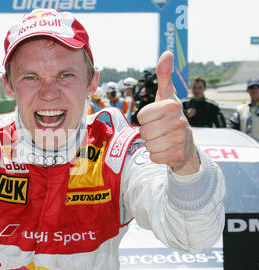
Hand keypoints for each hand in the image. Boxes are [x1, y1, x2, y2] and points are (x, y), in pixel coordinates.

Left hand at [137, 51, 199, 174]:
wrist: (186, 144)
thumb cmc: (171, 117)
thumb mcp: (166, 96)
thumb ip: (164, 76)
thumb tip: (167, 53)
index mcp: (173, 105)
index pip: (142, 116)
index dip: (145, 118)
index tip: (156, 117)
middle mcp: (179, 122)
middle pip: (144, 131)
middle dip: (148, 132)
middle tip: (159, 130)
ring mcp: (180, 140)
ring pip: (147, 145)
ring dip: (151, 144)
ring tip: (162, 139)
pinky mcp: (177, 156)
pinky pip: (153, 157)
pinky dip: (156, 155)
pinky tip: (166, 150)